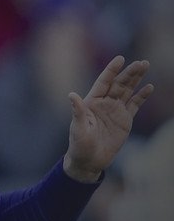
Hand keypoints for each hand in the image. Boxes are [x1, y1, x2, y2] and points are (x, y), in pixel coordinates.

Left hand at [64, 56, 153, 181]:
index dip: (111, 70)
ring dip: (136, 79)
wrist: (89, 161)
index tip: (120, 58)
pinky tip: (149, 87)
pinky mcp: (125, 120)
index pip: (103, 82)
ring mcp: (115, 111)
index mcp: (91, 102)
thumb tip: (71, 95)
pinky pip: (135, 105)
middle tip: (141, 62)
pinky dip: (142, 96)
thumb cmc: (79, 145)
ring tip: (145, 65)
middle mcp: (104, 103)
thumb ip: (78, 111)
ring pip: (127, 91)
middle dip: (129, 73)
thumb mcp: (78, 128)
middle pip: (118, 84)